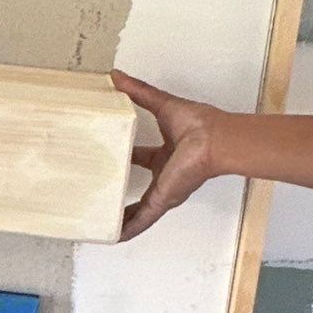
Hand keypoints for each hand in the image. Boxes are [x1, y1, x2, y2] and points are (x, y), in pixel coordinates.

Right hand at [111, 71, 225, 240]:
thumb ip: (137, 92)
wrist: (214, 141)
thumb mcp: (160, 104)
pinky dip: (128, 229)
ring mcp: (163, 190)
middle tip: (99, 193)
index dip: (125, 158)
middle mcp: (164, 175)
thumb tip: (116, 76)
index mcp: (165, 154)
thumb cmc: (198, 124)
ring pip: (138, 209)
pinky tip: (113, 236)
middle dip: (121, 192)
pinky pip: (142, 220)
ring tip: (101, 222)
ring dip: (122, 217)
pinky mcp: (162, 200)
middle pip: (139, 187)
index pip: (141, 158)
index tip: (109, 158)